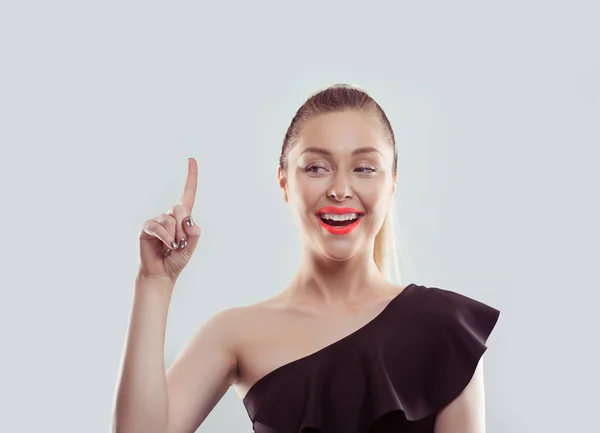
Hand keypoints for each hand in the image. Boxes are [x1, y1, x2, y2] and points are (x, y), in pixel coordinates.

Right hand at [137, 158, 200, 280]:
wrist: (162, 273)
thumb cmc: (176, 259)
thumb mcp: (191, 246)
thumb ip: (194, 232)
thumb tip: (187, 217)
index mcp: (183, 217)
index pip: (188, 194)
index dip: (191, 176)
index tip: (191, 159)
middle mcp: (170, 215)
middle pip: (181, 208)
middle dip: (184, 228)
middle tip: (180, 243)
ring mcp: (157, 220)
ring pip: (171, 219)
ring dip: (175, 236)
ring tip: (172, 247)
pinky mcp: (147, 227)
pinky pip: (159, 227)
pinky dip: (166, 237)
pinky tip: (166, 246)